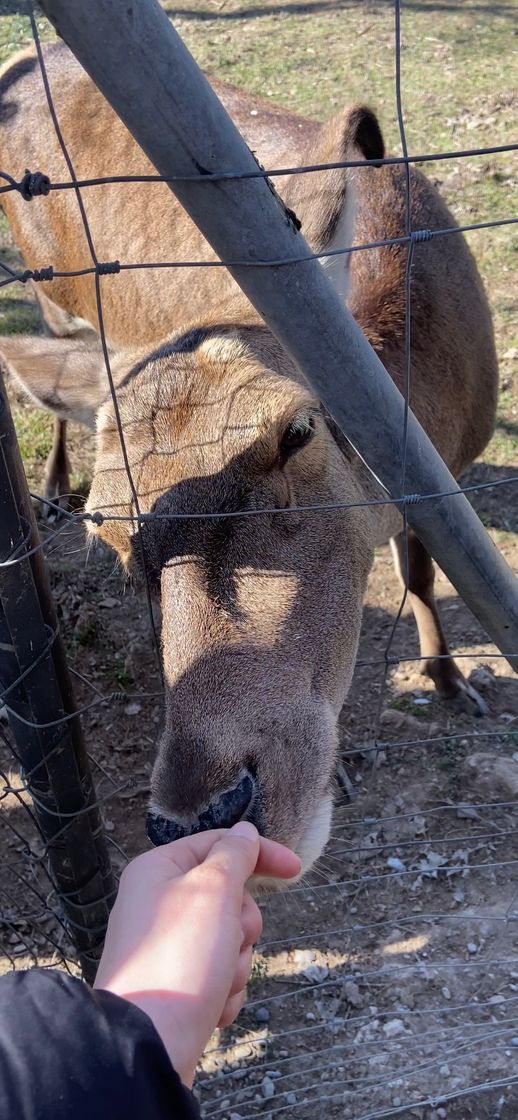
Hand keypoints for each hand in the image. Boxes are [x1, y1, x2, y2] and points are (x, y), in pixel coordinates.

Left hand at [94, 822, 299, 1085]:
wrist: (148, 1048)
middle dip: (243, 924)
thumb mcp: (212, 891)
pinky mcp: (177, 987)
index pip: (220, 845)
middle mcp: (158, 905)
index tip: (295, 871)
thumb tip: (244, 832)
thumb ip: (234, 855)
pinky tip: (210, 1008)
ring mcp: (168, 949)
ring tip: (215, 982)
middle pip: (229, 897)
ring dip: (236, 963)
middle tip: (229, 939)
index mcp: (158, 871)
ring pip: (230, 941)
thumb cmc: (179, 960)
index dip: (260, 854)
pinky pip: (220, 977)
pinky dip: (224, 991)